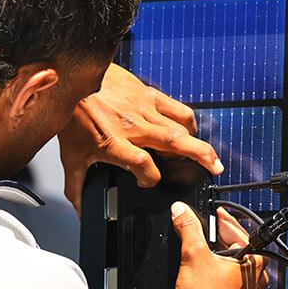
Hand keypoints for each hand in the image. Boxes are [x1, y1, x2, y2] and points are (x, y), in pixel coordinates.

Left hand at [58, 64, 223, 213]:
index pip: (143, 166)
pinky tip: (189, 130)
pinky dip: (187, 121)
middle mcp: (133, 126)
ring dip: (197, 140)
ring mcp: (143, 108)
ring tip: (206, 153)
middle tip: (215, 168)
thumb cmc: (72, 115)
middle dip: (200, 156)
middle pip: (174, 143)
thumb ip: (77, 187)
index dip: (151, 179)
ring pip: (182, 124)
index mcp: (113, 143)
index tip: (150, 183)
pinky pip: (176, 107)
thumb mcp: (71, 156)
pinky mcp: (148, 93)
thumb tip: (82, 211)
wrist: (71, 77)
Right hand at [170, 202, 268, 288]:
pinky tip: (199, 275)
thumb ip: (188, 228)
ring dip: (214, 256)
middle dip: (217, 238)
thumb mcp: (193, 255)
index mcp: (255, 261)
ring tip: (198, 253)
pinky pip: (226, 279)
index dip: (222, 219)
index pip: (239, 230)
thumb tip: (182, 211)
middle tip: (201, 232)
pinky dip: (214, 272)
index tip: (213, 212)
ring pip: (230, 263)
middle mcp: (256, 276)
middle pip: (235, 246)